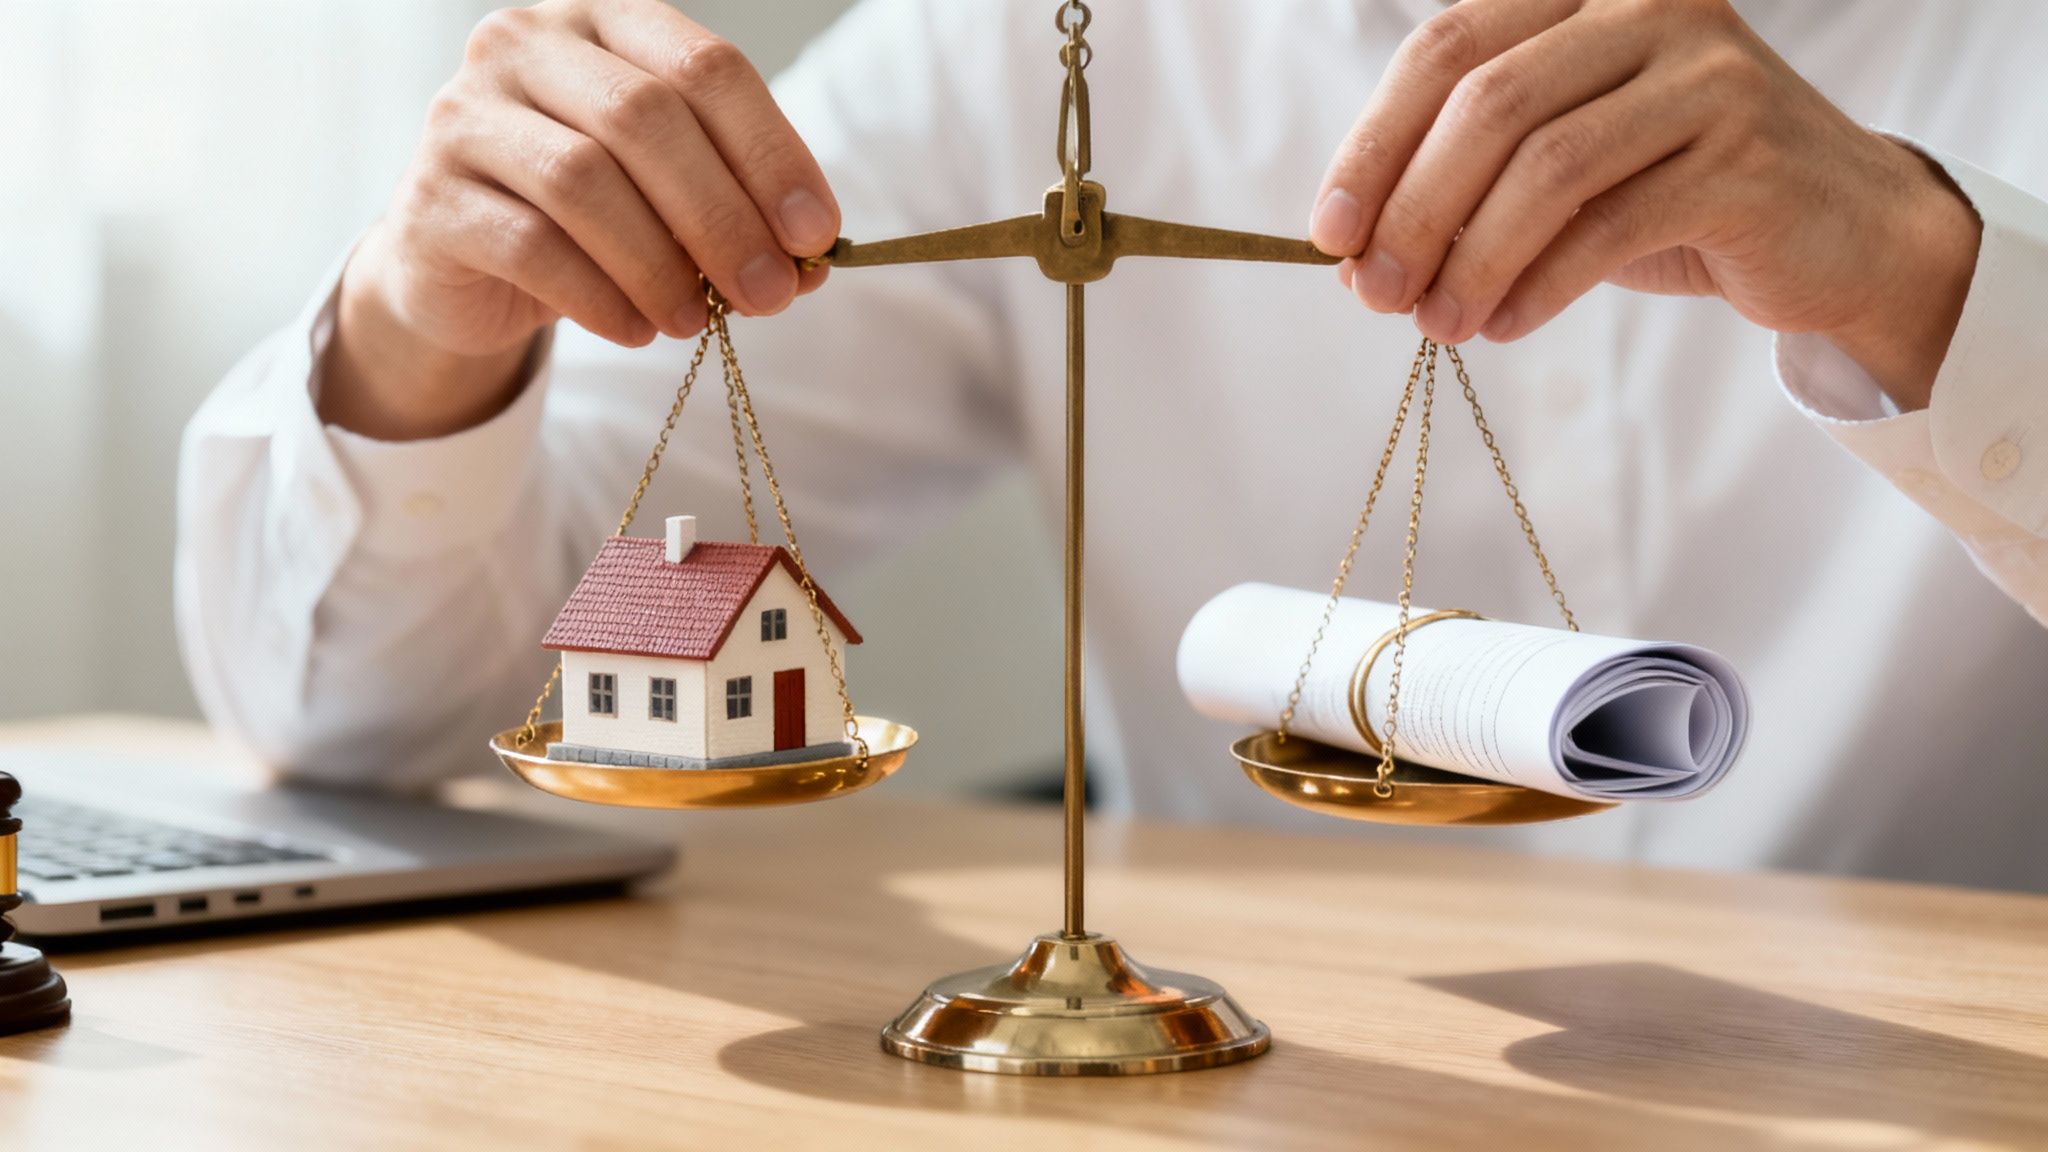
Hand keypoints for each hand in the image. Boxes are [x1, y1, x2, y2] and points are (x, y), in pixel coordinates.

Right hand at [324, 0, 835, 438]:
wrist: (466, 264)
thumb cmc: (588, 218)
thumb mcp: (670, 199)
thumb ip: (738, 210)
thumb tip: (813, 262)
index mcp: (604, 22)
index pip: (705, 67)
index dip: (771, 152)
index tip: (817, 234)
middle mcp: (525, 45)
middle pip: (645, 118)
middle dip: (721, 215)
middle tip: (770, 293)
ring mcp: (466, 115)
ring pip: (583, 180)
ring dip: (659, 263)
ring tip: (699, 320)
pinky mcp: (432, 198)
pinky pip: (530, 246)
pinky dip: (600, 297)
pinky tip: (638, 329)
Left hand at [1309, 0, 1979, 410]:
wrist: (1837, 232)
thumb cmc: (1674, 193)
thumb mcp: (1562, 168)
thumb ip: (1466, 185)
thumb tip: (1354, 254)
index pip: (1448, 48)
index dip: (1374, 143)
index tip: (1329, 231)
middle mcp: (1650, 6)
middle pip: (1488, 104)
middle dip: (1413, 210)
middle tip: (1375, 293)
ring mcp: (1707, 75)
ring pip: (1545, 167)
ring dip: (1471, 259)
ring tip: (1436, 324)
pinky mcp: (1745, 157)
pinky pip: (1607, 227)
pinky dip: (1537, 285)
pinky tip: (1501, 325)